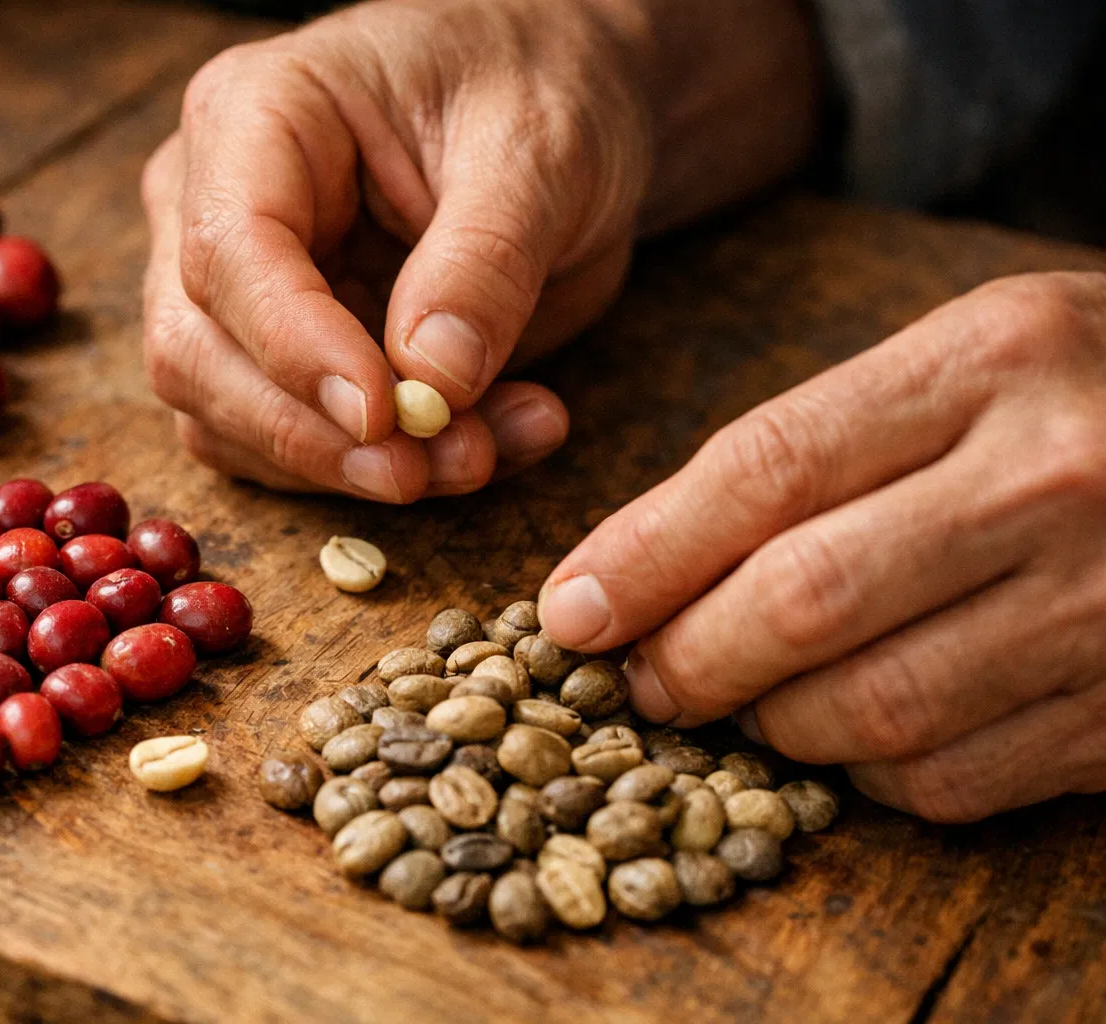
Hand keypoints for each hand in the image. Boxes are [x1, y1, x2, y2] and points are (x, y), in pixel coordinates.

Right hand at [142, 0, 652, 499]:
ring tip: (487, 449)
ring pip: (228, 422)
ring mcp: (229, 288)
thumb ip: (483, 261)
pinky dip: (374, 470)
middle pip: (197, 353)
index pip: (231, 252)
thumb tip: (432, 377)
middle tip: (436, 467)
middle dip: (316, 435)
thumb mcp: (538, 153)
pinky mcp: (269, 356)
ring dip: (352, 467)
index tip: (387, 416)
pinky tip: (483, 444)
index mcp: (253, 114)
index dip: (298, 350)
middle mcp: (210, 201)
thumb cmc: (533, 86)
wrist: (551, 101)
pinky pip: (288, 447)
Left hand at [539, 272, 1105, 821]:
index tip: (571, 610)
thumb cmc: (1083, 393)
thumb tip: (640, 561)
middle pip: (804, 600)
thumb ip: (821, 443)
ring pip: (872, 707)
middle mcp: (1055, 476)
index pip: (768, 468)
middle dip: (688, 659)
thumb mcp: (966, 359)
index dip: (647, 554)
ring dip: (771, 725)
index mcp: (992, 359)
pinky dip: (870, 774)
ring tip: (740, 703)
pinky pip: (954, 778)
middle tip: (642, 678)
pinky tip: (853, 734)